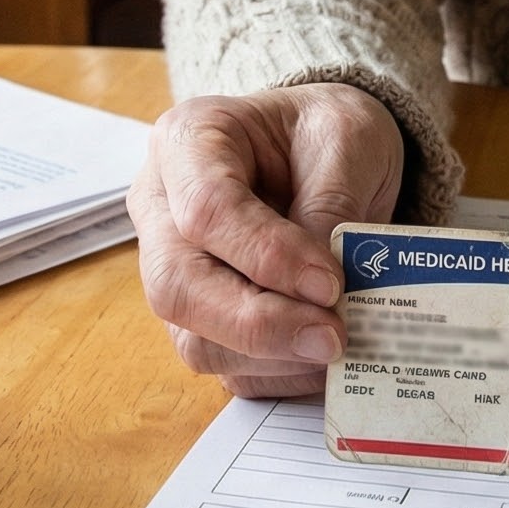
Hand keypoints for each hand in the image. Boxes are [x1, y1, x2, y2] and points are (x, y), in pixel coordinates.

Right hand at [129, 83, 405, 396]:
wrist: (328, 153)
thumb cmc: (326, 134)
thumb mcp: (346, 138)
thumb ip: (332, 205)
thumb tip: (324, 290)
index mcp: (188, 140)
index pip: (206, 209)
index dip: (266, 255)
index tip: (330, 281)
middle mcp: (162, 208)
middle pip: (177, 285)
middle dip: (257, 322)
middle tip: (333, 336)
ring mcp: (174, 269)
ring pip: (193, 339)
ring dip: (271, 355)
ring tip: (338, 346)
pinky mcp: (201, 319)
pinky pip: (226, 365)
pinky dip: (279, 373)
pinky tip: (325, 359)